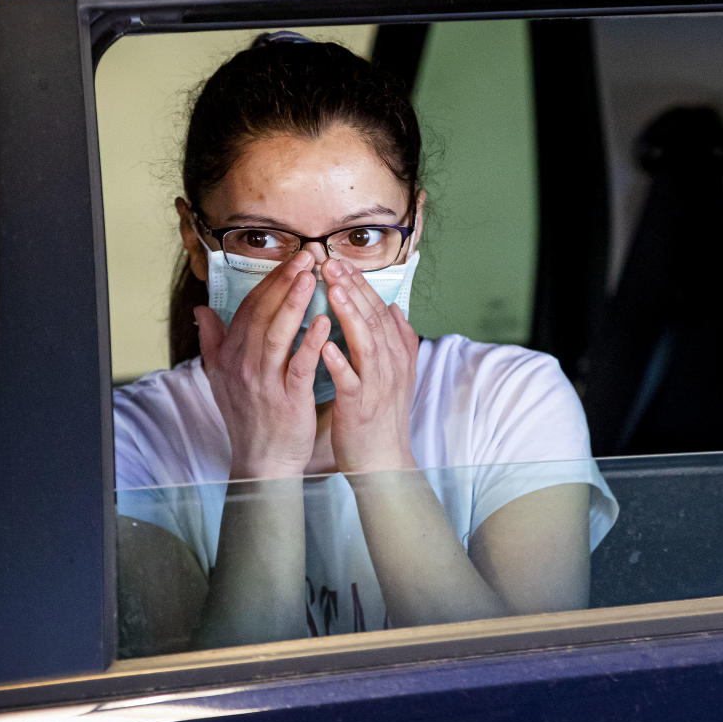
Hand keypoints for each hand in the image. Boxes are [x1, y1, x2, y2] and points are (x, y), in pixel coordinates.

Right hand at [194, 250, 331, 478]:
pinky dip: (310, 342)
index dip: (270, 281)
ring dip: (294, 303)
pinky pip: (299, 366)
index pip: (250, 308)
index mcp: (231, 356)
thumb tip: (201, 310)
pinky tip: (325, 321)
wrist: (262, 462)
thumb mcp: (221, 378)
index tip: (292, 257)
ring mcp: (264, 383)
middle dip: (285, 281)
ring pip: (277, 334)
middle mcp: (243, 366)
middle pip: (262, 314)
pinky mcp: (288, 400)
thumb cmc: (248, 417)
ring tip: (313, 277)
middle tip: (308, 255)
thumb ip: (213, 341)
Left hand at [319, 258, 419, 473]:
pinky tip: (325, 344)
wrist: (383, 461)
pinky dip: (339, 361)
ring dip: (349, 314)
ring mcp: (376, 385)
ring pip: (366, 342)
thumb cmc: (382, 416)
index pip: (377, 309)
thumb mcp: (396, 374)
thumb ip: (397, 340)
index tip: (340, 260)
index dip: (360, 284)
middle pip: (373, 318)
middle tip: (330, 261)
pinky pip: (350, 380)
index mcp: (394, 354)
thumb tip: (395, 309)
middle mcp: (389, 365)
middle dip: (352, 288)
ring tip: (331, 289)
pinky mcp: (361, 407)